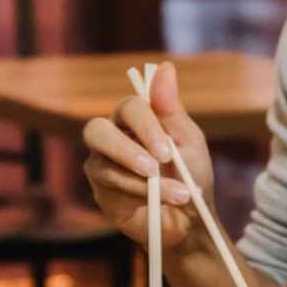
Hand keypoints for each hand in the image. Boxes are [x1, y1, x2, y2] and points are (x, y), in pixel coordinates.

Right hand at [82, 62, 210, 253]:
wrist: (191, 220)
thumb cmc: (190, 175)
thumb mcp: (188, 141)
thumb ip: (171, 108)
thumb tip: (165, 66)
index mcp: (136, 120)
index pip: (129, 107)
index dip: (145, 125)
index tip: (167, 150)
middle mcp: (113, 137)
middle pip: (96, 129)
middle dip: (126, 149)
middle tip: (154, 167)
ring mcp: (102, 164)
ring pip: (102, 162)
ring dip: (140, 178)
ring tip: (177, 193)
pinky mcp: (100, 190)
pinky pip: (109, 186)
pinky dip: (138, 192)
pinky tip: (163, 201)